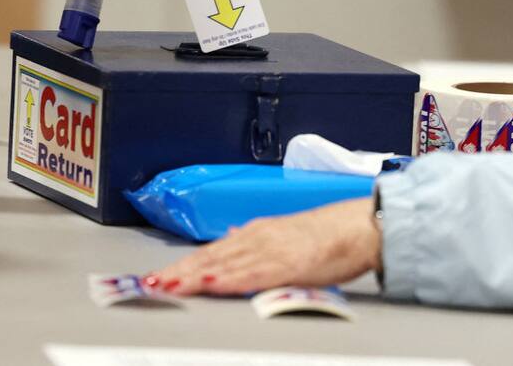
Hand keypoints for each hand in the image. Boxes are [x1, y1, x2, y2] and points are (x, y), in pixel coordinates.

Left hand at [149, 198, 380, 295]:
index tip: (162, 274)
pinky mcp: (288, 264)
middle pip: (211, 257)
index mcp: (256, 233)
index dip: (184, 264)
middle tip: (154, 283)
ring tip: (171, 284)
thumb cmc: (327, 237)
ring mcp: (271, 250)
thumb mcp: (283, 234)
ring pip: (225, 264)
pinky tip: (212, 283)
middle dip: (181, 271)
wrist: (358, 228)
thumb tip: (229, 238)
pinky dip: (229, 279)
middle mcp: (258, 238)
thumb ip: (254, 240)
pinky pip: (253, 274)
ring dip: (195, 275)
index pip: (212, 251)